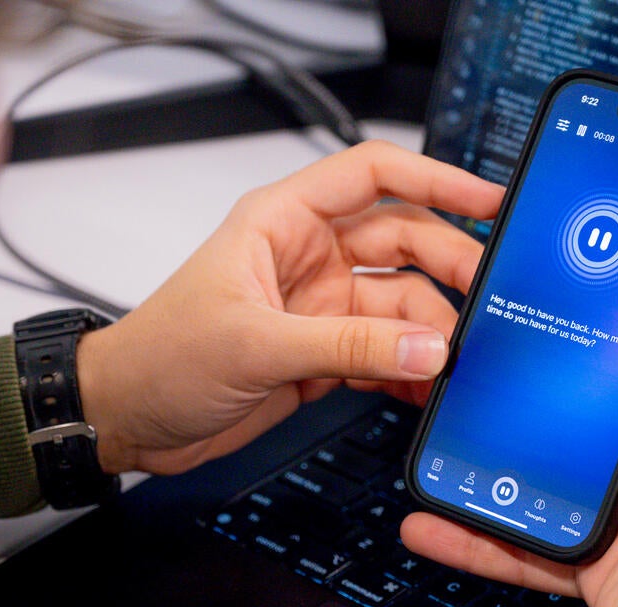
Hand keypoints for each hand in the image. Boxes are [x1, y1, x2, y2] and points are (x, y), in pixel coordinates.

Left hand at [77, 140, 503, 474]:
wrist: (127, 419)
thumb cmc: (159, 357)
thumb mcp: (255, 344)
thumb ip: (348, 345)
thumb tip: (428, 347)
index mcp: (283, 222)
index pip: (373, 175)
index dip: (436, 180)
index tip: (488, 202)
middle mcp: (308, 257)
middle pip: (404, 242)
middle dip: (450, 267)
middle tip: (490, 301)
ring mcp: (320, 308)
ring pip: (402, 305)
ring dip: (433, 332)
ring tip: (461, 362)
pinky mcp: (324, 355)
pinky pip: (385, 353)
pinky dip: (411, 371)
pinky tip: (431, 390)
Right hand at [401, 262, 617, 606]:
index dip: (597, 321)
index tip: (552, 295)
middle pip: (568, 411)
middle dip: (519, 391)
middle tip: (471, 364)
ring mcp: (610, 506)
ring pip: (529, 473)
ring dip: (478, 462)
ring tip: (437, 439)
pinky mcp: (578, 551)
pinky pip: (512, 537)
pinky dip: (469, 533)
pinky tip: (431, 520)